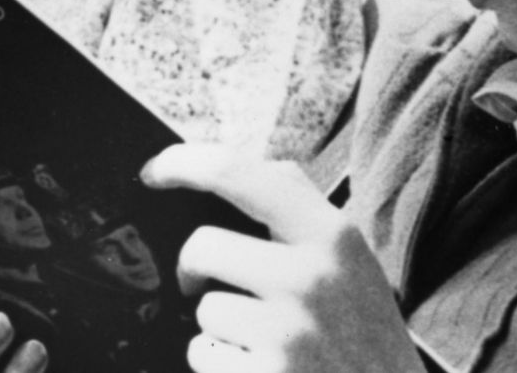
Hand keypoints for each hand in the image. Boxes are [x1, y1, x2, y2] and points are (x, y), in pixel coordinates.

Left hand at [142, 144, 424, 372]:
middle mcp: (313, 277)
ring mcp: (290, 331)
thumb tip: (225, 173)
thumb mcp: (352, 263)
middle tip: (214, 289)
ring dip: (219, 330)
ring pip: (204, 309)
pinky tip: (262, 371)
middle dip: (195, 271)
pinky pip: (202, 354)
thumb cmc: (363, 338)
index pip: (235, 173)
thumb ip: (298, 213)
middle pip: (202, 246)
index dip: (181, 163)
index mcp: (333, 235)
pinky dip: (220, 366)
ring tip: (263, 345)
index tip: (153, 173)